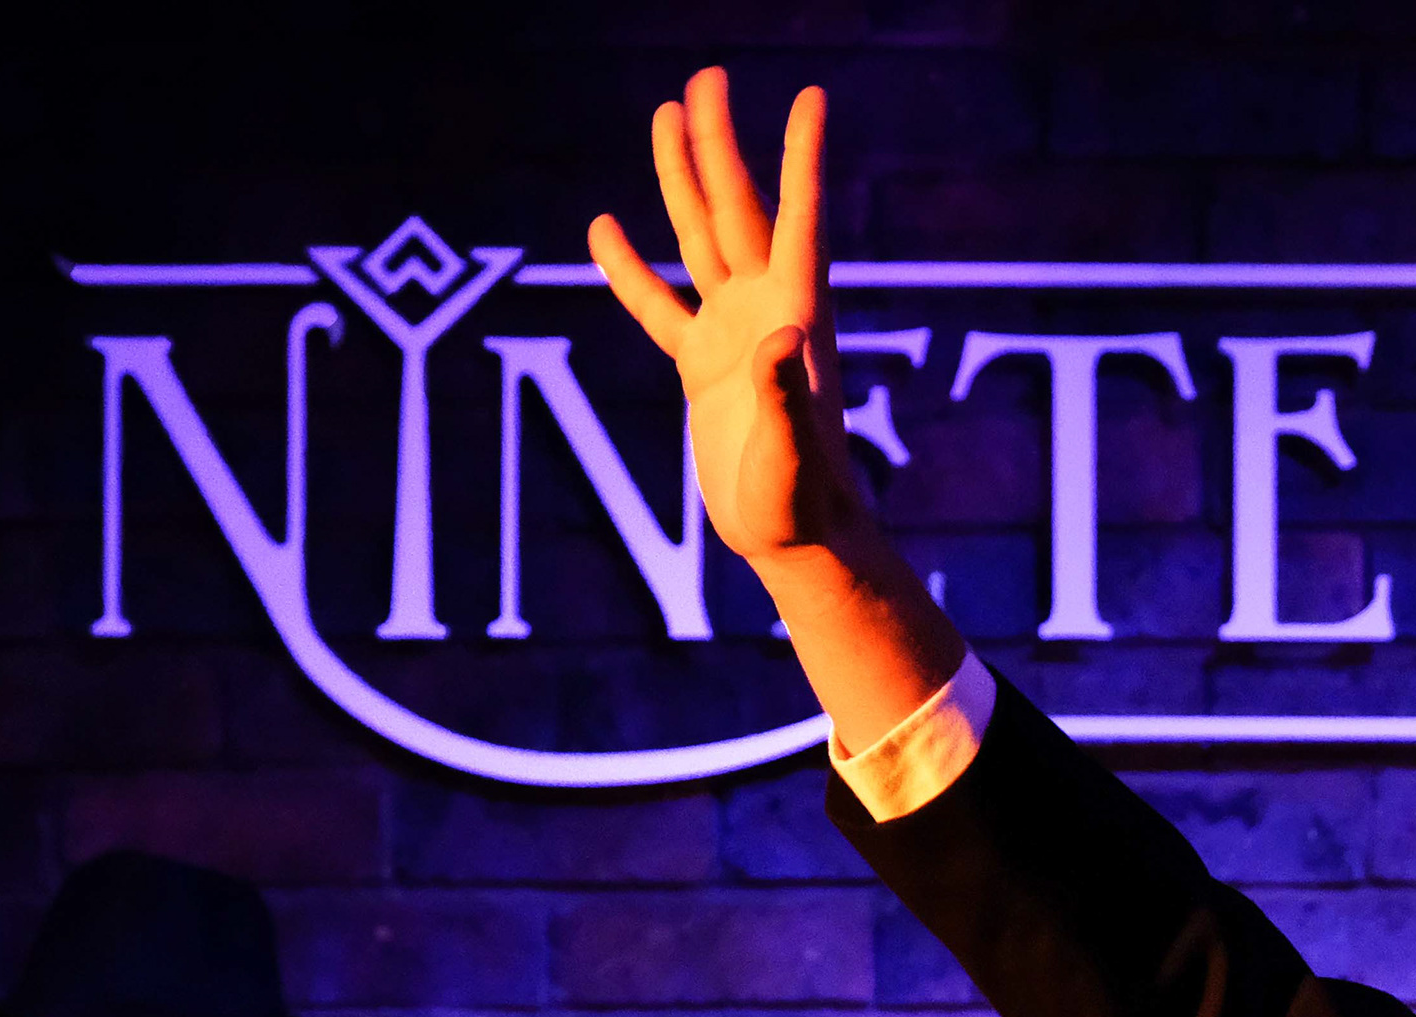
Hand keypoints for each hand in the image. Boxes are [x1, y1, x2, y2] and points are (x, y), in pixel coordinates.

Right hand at [587, 70, 864, 572]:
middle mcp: (764, 309)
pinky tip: (602, 226)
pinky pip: (656, 304)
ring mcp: (730, 331)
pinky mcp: (701, 364)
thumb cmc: (802, 501)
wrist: (792, 539)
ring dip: (682, 178)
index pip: (798, 218)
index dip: (802, 157)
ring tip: (667, 115)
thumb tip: (779, 333)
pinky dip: (629, 268)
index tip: (812, 97)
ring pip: (699, 238)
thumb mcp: (792, 450)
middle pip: (737, 208)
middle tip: (707, 77)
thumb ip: (784, 391)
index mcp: (795, 316)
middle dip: (720, 143)